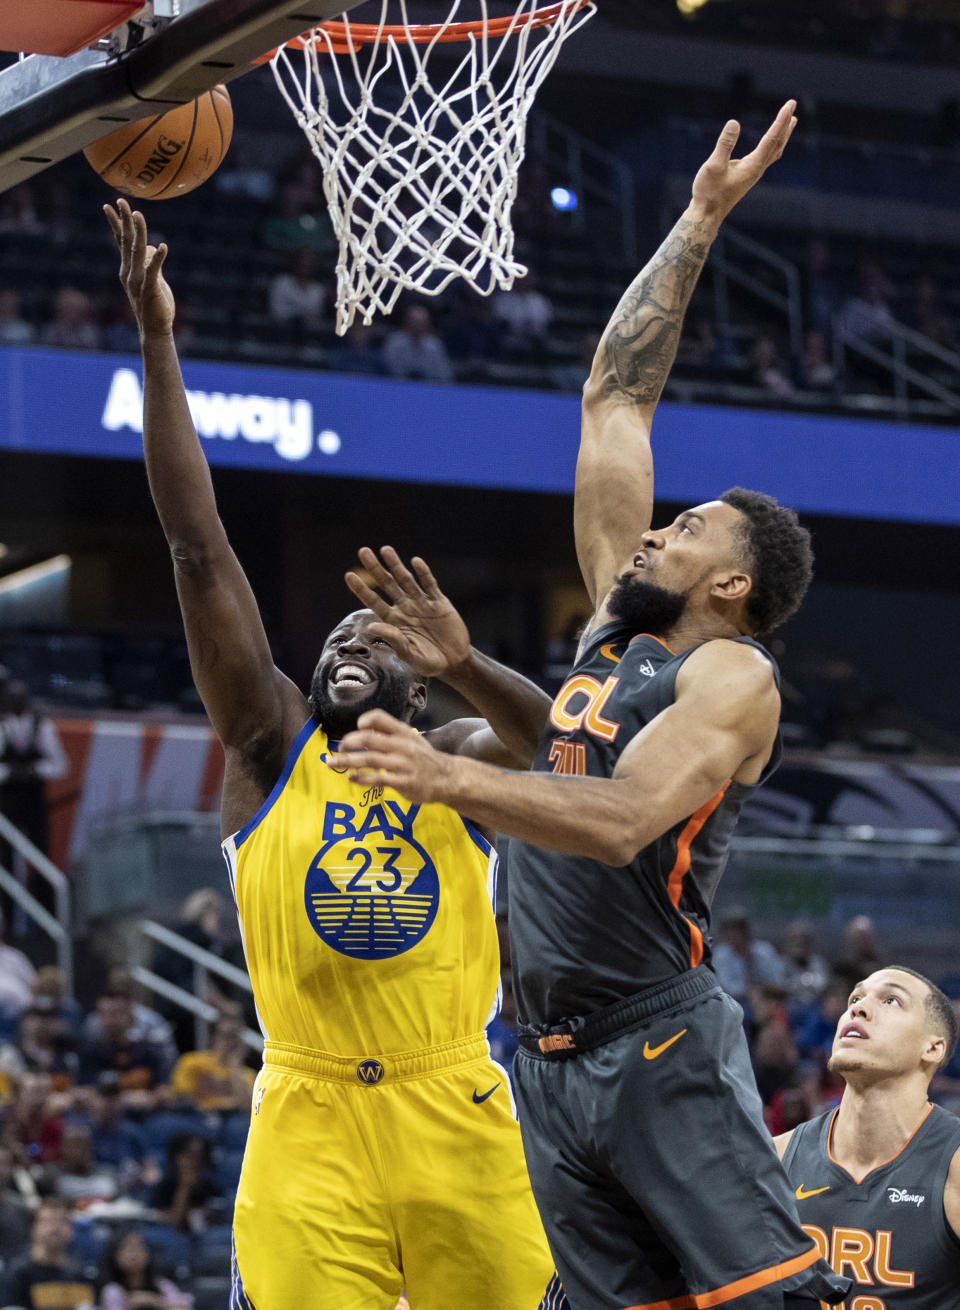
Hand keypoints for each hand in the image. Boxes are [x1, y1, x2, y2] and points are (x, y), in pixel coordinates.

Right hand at [104, 197, 175, 337]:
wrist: (154, 330)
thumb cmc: (154, 305)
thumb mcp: (153, 279)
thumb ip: (152, 262)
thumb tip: (154, 246)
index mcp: (128, 268)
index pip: (121, 242)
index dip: (116, 223)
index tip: (109, 205)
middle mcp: (129, 272)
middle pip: (126, 241)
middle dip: (124, 220)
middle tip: (121, 200)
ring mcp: (138, 280)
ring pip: (137, 251)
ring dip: (138, 232)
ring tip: (138, 215)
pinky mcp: (150, 290)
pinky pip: (153, 271)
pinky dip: (158, 259)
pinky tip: (163, 247)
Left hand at [335, 709, 454, 803]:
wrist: (448, 778)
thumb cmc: (426, 758)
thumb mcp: (413, 739)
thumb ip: (391, 735)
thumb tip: (364, 730)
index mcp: (403, 732)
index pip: (379, 718)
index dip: (363, 721)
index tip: (356, 728)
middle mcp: (401, 745)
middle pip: (368, 738)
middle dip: (348, 742)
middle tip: (338, 748)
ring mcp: (402, 764)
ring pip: (368, 759)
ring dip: (347, 760)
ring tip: (332, 763)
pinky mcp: (402, 782)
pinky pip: (377, 779)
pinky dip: (361, 778)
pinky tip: (351, 777)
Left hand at [345, 547, 470, 677]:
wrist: (454, 662)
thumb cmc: (429, 662)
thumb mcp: (410, 654)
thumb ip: (393, 639)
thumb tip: (372, 626)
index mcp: (394, 621)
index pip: (374, 601)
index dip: (361, 589)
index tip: (349, 575)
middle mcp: (405, 608)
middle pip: (387, 584)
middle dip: (376, 568)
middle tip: (363, 551)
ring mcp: (422, 603)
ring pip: (406, 580)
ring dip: (396, 565)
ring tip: (385, 549)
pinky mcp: (439, 602)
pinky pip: (429, 584)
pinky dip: (423, 573)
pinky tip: (415, 562)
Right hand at [690, 99, 796, 222]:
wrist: (706, 216)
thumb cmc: (708, 192)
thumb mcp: (713, 166)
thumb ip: (725, 144)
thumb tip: (734, 122)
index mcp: (753, 166)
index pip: (772, 138)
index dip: (781, 119)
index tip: (791, 103)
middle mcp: (757, 169)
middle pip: (778, 144)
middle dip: (785, 125)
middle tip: (793, 108)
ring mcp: (753, 174)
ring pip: (774, 152)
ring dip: (782, 136)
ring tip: (790, 123)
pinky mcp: (746, 177)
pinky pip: (765, 158)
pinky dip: (772, 145)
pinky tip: (768, 144)